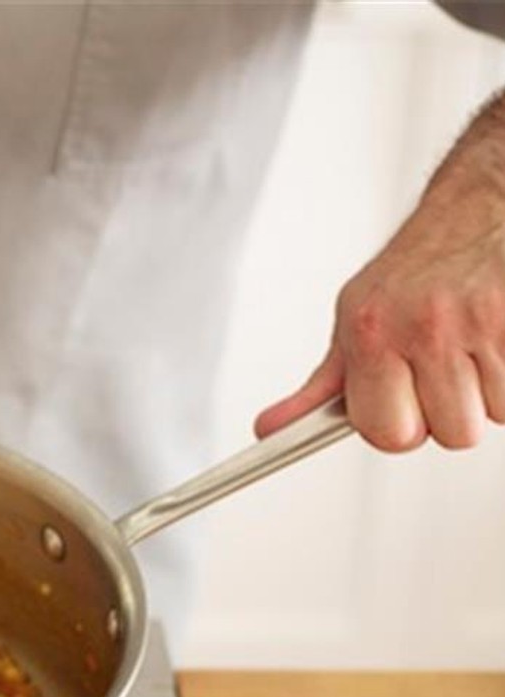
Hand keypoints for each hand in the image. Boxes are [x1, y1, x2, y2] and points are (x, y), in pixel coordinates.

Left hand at [256, 104, 504, 450]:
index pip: (388, 435)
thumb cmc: (413, 274)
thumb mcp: (354, 322)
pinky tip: (500, 335)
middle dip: (454, 410)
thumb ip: (321, 387)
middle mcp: (423, 325)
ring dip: (493, 390)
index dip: (403, 426)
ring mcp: (480, 320)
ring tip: (477, 343)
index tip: (407, 402)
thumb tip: (269, 430)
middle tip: (448, 365)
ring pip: (497, 415)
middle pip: (452, 434)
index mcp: (370, 333)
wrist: (476, 208)